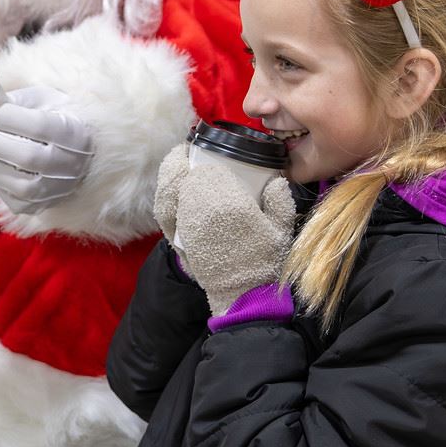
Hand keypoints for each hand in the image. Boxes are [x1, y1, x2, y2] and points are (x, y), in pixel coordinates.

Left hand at [0, 86, 94, 214]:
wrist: (78, 154)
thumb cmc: (54, 118)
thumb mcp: (43, 99)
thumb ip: (15, 100)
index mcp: (73, 131)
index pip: (36, 125)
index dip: (1, 116)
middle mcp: (69, 164)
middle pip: (25, 156)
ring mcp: (56, 189)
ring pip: (16, 182)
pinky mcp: (40, 206)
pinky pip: (12, 198)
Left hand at [153, 146, 298, 314]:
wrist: (243, 294)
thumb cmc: (264, 261)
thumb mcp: (282, 230)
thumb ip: (280, 201)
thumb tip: (275, 181)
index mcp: (228, 206)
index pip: (210, 174)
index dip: (209, 163)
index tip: (215, 155)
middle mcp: (201, 212)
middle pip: (186, 178)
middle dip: (186, 162)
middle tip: (190, 152)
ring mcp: (185, 225)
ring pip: (169, 191)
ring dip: (171, 173)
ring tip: (177, 162)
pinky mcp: (176, 238)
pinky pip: (164, 210)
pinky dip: (164, 195)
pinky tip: (170, 186)